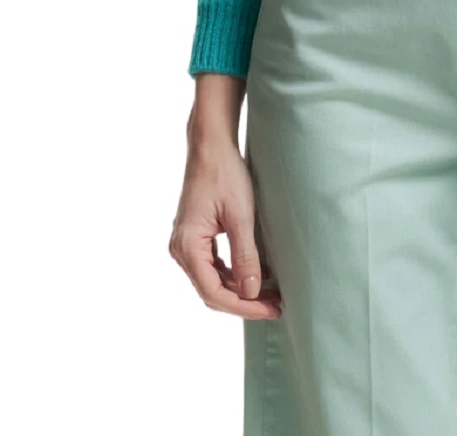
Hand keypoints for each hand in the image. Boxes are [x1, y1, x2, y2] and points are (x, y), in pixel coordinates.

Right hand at [169, 134, 281, 318]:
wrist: (210, 146)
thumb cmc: (225, 174)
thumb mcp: (240, 215)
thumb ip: (245, 256)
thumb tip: (252, 292)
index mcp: (188, 247)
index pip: (213, 293)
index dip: (244, 306)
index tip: (271, 309)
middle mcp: (180, 250)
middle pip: (211, 291)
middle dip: (244, 302)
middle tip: (276, 306)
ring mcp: (185, 244)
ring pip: (212, 281)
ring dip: (240, 290)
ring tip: (271, 295)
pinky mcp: (194, 237)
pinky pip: (212, 266)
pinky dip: (233, 275)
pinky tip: (256, 276)